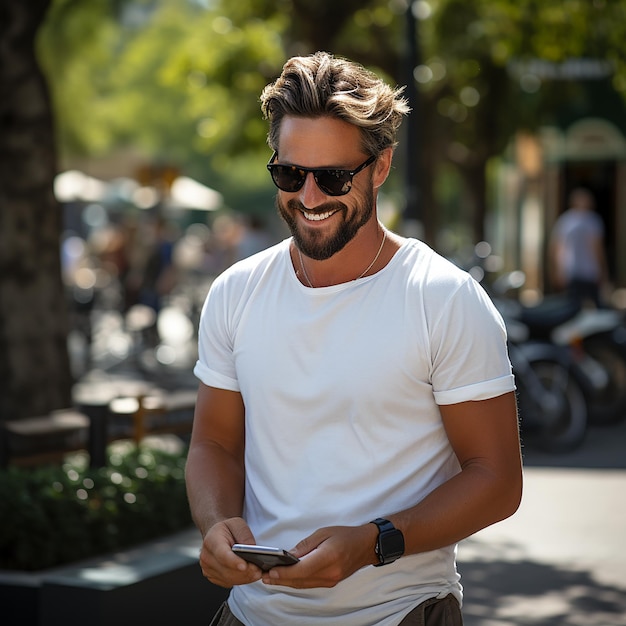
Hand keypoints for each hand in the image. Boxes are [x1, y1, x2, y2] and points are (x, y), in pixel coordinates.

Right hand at [199, 517, 262, 587]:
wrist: (216, 535)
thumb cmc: (227, 529)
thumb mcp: (238, 524)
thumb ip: (244, 535)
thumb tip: (252, 549)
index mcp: (211, 541)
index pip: (222, 554)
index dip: (233, 562)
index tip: (244, 566)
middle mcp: (207, 557)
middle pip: (227, 570)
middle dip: (244, 572)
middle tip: (258, 570)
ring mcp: (208, 569)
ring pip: (228, 579)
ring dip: (244, 578)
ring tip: (257, 573)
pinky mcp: (212, 577)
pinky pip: (228, 582)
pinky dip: (240, 580)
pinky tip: (249, 575)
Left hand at [261, 524, 377, 588]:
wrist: (365, 546)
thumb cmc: (345, 535)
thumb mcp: (323, 533)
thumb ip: (305, 546)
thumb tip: (289, 556)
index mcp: (328, 558)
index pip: (301, 570)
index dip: (284, 573)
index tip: (270, 573)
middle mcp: (329, 573)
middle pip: (300, 581)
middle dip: (281, 580)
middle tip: (264, 577)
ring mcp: (330, 580)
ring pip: (303, 585)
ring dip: (287, 582)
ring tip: (271, 578)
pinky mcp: (330, 582)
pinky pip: (310, 584)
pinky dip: (297, 582)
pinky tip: (287, 577)